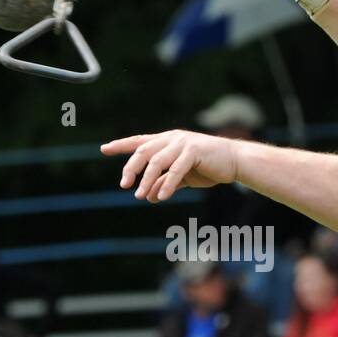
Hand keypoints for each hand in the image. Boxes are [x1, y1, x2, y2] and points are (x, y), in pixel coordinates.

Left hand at [102, 130, 238, 202]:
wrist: (234, 162)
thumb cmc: (207, 167)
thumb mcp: (181, 177)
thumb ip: (163, 183)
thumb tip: (147, 196)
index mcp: (167, 141)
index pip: (139, 141)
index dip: (121, 145)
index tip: (104, 149)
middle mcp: (172, 139)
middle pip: (144, 151)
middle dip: (131, 168)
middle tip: (124, 185)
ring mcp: (183, 143)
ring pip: (157, 161)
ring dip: (147, 180)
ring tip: (140, 195)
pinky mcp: (194, 152)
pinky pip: (176, 170)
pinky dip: (167, 184)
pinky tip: (161, 197)